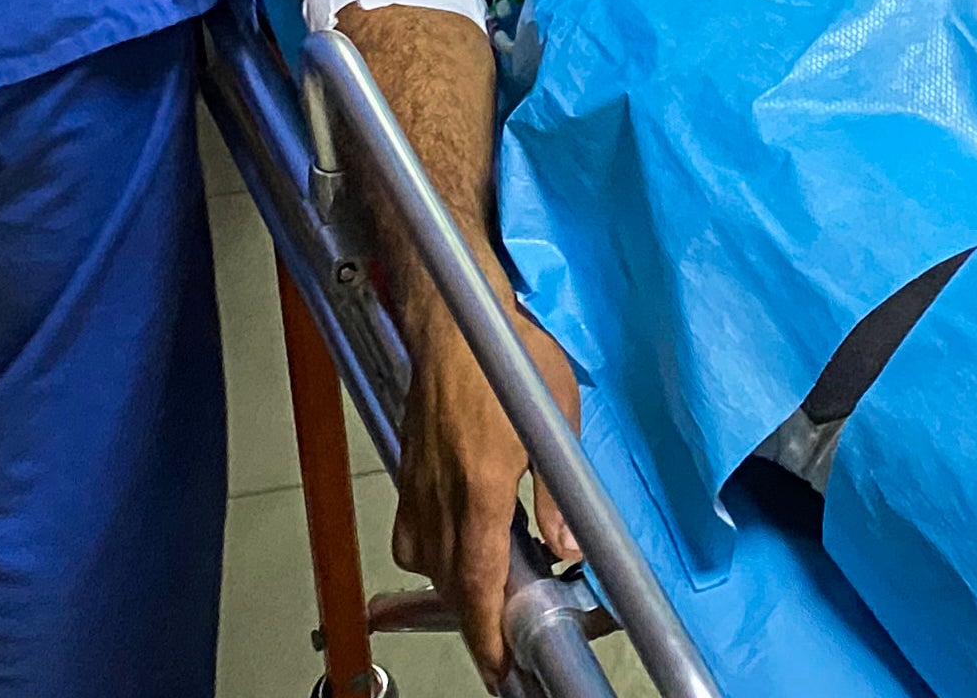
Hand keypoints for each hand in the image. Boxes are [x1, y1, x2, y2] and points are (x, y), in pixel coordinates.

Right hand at [392, 293, 582, 685]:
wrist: (456, 314)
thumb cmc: (509, 352)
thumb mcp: (556, 421)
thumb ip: (559, 492)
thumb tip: (568, 544)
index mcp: (480, 487)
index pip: (477, 582)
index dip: (486, 632)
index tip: (498, 662)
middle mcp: (442, 491)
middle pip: (450, 580)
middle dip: (474, 617)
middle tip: (501, 636)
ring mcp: (419, 478)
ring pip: (426, 557)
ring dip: (453, 584)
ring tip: (483, 590)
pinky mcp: (409, 464)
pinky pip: (410, 526)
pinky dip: (429, 548)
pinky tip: (452, 541)